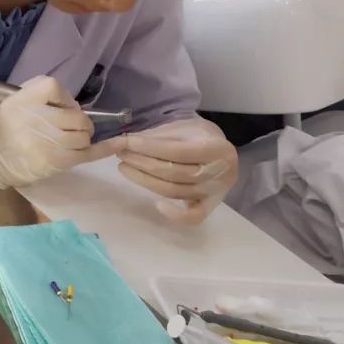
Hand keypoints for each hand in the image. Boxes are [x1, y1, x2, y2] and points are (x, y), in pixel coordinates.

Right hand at [0, 75, 123, 191]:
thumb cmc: (12, 129)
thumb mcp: (15, 103)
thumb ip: (40, 93)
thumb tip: (74, 104)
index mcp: (20, 101)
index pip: (52, 87)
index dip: (65, 98)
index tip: (63, 108)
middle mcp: (32, 119)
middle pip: (75, 114)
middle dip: (79, 121)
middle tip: (72, 127)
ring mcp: (45, 143)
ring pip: (83, 135)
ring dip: (83, 136)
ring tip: (72, 140)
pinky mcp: (55, 161)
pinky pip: (88, 153)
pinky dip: (105, 148)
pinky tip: (117, 143)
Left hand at [117, 117, 237, 225]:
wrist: (217, 148)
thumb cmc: (195, 135)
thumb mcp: (180, 127)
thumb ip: (156, 136)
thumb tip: (123, 142)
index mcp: (218, 148)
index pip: (179, 151)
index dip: (149, 147)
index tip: (126, 142)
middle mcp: (222, 173)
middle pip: (175, 173)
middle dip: (142, 163)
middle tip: (121, 153)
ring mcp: (217, 192)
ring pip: (175, 191)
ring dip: (145, 180)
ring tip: (124, 166)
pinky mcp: (210, 206)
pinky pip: (194, 217)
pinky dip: (176, 215)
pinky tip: (156, 205)